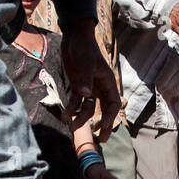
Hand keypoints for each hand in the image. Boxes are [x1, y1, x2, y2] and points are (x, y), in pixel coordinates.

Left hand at [62, 19, 121, 141]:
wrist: (74, 38)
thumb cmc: (84, 48)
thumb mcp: (85, 62)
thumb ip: (85, 79)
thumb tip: (86, 95)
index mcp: (107, 82)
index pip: (113, 103)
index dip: (110, 116)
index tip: (103, 125)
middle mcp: (100, 88)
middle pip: (104, 110)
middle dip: (102, 125)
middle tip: (100, 140)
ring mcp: (89, 88)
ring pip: (88, 108)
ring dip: (81, 119)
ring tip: (72, 128)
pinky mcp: (77, 87)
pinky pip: (76, 102)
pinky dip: (71, 109)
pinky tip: (64, 116)